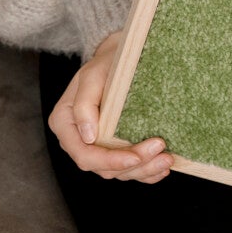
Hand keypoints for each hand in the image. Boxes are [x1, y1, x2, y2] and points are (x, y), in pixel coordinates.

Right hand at [47, 29, 174, 182]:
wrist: (117, 60)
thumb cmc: (103, 65)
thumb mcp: (92, 76)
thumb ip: (84, 103)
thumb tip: (88, 136)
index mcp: (64, 124)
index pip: (85, 155)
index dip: (110, 161)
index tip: (136, 157)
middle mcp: (77, 140)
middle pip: (104, 168)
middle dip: (135, 166)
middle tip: (163, 155)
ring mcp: (95, 148)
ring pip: (119, 173)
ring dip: (145, 170)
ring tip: (167, 159)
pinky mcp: (112, 151)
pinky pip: (128, 170)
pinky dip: (147, 173)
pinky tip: (162, 167)